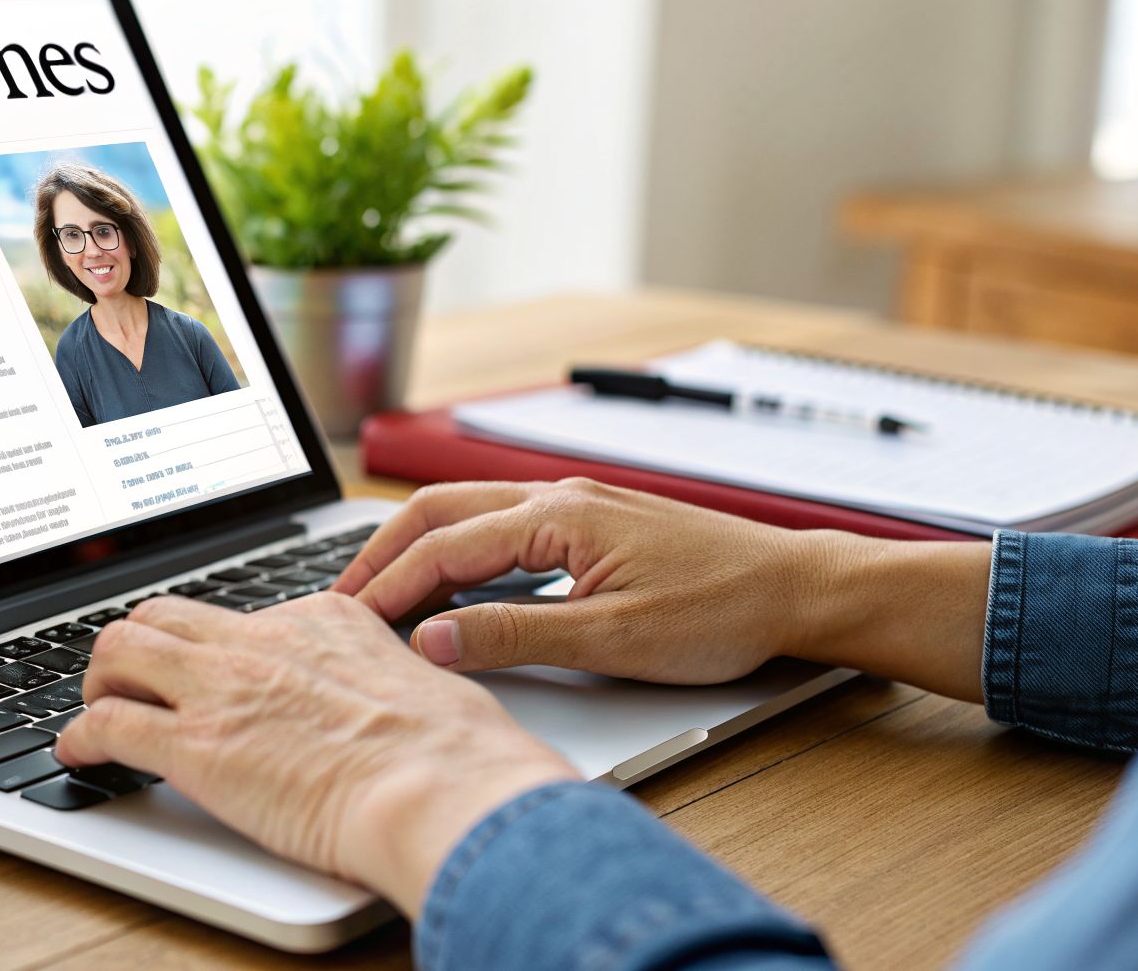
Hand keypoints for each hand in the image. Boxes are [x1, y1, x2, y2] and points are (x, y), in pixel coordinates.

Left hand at [53, 592, 578, 916]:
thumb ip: (385, 680)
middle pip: (166, 615)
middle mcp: (264, 641)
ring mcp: (224, 689)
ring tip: (96, 706)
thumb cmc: (454, 752)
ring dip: (100, 679)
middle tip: (131, 678)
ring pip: (121, 650)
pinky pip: (107, 723)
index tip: (209, 669)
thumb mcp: (424, 683)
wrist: (440, 786)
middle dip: (139, 645)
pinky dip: (80, 737)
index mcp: (322, 620)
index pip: (242, 616)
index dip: (214, 646)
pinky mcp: (196, 747)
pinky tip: (80, 754)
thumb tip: (393, 702)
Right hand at [337, 479, 990, 701]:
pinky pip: (502, 525)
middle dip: (382, 552)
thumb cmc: (723, 611)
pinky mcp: (592, 523)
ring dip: (418, 547)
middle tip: (339, 600)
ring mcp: (576, 504)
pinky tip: (451, 584)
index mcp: (558, 515)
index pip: (444, 546)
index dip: (388, 586)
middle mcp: (560, 496)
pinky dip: (458, 550)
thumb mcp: (612, 640)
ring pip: (469, 513)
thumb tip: (434, 642)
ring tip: (378, 591)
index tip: (348, 622)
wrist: (798, 590)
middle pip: (440, 510)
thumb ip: (515, 638)